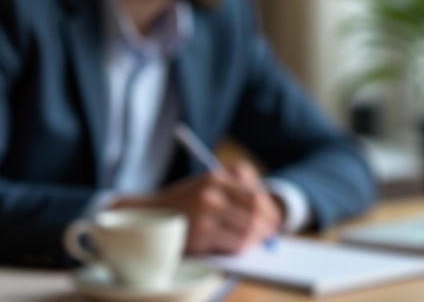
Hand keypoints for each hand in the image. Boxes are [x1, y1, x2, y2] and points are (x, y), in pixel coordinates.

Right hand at [113, 160, 282, 253]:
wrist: (150, 215)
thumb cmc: (184, 202)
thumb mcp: (206, 185)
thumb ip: (234, 191)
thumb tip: (266, 212)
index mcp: (215, 177)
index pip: (254, 194)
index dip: (269, 209)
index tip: (274, 219)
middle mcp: (211, 192)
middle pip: (255, 210)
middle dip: (267, 225)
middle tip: (271, 234)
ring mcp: (206, 212)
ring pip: (248, 228)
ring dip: (257, 238)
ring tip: (258, 242)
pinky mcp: (201, 233)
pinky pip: (235, 242)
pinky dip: (243, 246)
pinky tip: (241, 246)